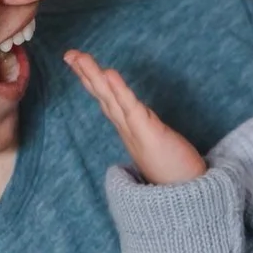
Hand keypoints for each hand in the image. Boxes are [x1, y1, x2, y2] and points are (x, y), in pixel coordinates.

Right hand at [65, 49, 206, 184]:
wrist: (183, 198)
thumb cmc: (174, 172)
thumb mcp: (156, 147)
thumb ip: (147, 133)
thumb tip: (142, 124)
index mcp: (128, 129)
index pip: (107, 100)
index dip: (92, 81)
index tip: (78, 62)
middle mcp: (126, 129)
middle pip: (102, 96)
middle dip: (85, 74)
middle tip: (69, 54)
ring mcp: (134, 131)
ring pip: (110, 98)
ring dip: (94, 76)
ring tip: (80, 57)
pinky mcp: (147, 132)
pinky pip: (130, 107)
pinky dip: (119, 90)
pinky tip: (108, 73)